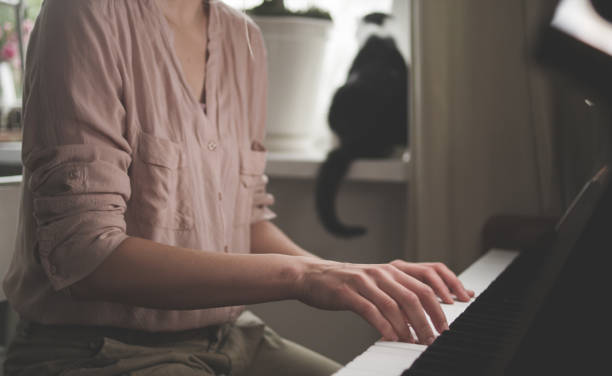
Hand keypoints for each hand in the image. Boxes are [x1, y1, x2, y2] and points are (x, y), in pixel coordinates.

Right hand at [295, 258, 470, 343]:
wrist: (312, 276)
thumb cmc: (349, 283)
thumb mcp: (378, 280)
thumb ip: (402, 288)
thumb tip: (432, 303)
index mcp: (393, 268)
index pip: (430, 271)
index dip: (450, 285)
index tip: (464, 302)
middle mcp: (383, 272)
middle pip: (417, 293)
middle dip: (433, 317)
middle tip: (440, 336)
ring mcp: (365, 281)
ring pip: (397, 305)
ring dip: (411, 327)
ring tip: (418, 342)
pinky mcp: (348, 293)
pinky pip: (372, 311)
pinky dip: (385, 326)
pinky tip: (392, 337)